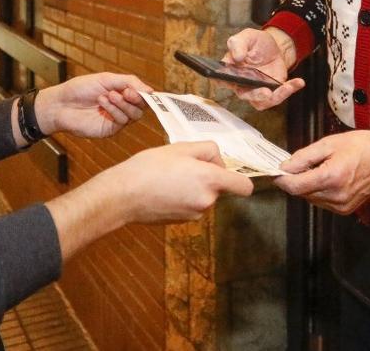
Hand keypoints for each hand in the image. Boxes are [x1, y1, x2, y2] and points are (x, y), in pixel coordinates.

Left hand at [38, 72, 150, 138]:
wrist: (61, 103)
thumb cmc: (80, 89)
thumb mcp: (106, 79)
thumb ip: (128, 82)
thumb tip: (149, 90)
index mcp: (122, 93)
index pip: (142, 95)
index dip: (144, 93)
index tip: (139, 89)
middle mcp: (121, 107)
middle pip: (142, 106)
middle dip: (136, 98)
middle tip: (126, 92)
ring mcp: (116, 119)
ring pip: (134, 115)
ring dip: (123, 104)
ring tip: (108, 95)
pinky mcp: (109, 129)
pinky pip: (122, 121)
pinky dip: (115, 110)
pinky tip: (103, 102)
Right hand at [108, 142, 253, 223]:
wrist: (124, 195)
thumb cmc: (150, 167)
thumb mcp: (180, 148)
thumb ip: (207, 150)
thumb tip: (216, 160)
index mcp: (211, 180)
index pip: (244, 187)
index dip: (238, 178)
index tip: (224, 171)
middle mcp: (207, 200)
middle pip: (219, 187)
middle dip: (207, 176)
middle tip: (182, 166)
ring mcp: (194, 214)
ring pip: (203, 196)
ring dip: (194, 187)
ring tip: (169, 177)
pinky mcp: (181, 222)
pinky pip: (190, 205)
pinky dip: (183, 198)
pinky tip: (163, 190)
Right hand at [222, 27, 304, 110]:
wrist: (275, 46)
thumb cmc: (256, 43)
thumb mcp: (247, 36)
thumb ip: (238, 44)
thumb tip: (236, 57)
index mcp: (230, 71)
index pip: (220, 80)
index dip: (220, 82)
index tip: (226, 82)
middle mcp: (241, 84)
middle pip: (244, 95)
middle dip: (255, 95)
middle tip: (265, 92)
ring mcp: (256, 89)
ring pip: (261, 101)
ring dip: (275, 97)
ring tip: (286, 87)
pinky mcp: (271, 91)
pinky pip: (278, 96)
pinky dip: (289, 90)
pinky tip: (298, 82)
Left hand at [273, 130, 369, 214]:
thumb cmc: (362, 146)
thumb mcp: (329, 143)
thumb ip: (304, 156)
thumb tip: (285, 166)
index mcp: (331, 178)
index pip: (295, 187)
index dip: (282, 179)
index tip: (276, 171)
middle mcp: (336, 196)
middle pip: (301, 194)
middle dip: (295, 180)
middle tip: (299, 164)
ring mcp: (341, 206)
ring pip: (311, 199)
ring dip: (307, 186)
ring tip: (318, 168)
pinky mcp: (345, 209)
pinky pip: (322, 202)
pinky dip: (318, 191)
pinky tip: (328, 178)